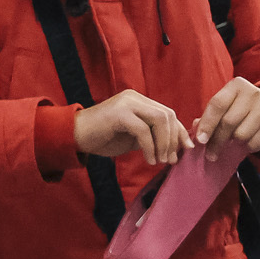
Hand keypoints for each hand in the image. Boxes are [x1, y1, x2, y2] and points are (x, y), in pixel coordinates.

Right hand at [72, 88, 188, 167]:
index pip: (167, 113)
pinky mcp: (119, 113)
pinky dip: (150, 147)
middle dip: (173, 139)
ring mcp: (126, 103)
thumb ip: (151, 136)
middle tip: (172, 159)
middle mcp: (134, 98)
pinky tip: (149, 160)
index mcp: (139, 101)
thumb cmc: (102, 138)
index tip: (185, 149)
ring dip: (163, 143)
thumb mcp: (132, 137)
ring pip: (159, 119)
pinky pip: (143, 130)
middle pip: (167, 114)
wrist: (73, 136)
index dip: (179, 132)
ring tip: (160, 161)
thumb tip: (175, 147)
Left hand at [191, 77, 259, 153]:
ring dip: (232, 144)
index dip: (207, 123)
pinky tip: (247, 141)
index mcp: (237, 85)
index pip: (218, 104)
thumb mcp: (225, 106)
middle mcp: (253, 93)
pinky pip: (253, 144)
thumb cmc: (239, 109)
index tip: (200, 140)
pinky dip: (246, 147)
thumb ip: (209, 116)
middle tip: (210, 154)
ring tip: (231, 142)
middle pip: (228, 122)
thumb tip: (196, 127)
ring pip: (241, 135)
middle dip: (216, 141)